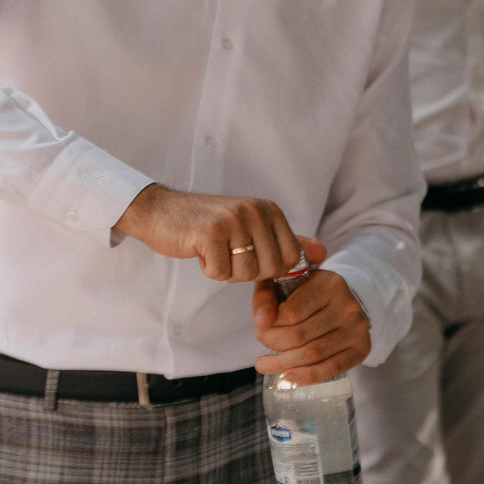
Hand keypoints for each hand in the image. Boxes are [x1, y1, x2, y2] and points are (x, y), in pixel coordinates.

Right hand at [114, 185, 301, 281]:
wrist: (160, 211)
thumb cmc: (208, 225)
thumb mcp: (252, 227)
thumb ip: (287, 241)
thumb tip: (323, 252)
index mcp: (270, 210)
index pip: (291, 259)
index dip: (270, 268)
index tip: (249, 255)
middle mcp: (256, 210)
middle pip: (269, 269)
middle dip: (248, 271)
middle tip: (228, 253)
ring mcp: (233, 220)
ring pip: (246, 273)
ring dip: (227, 271)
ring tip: (214, 249)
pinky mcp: (210, 233)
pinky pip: (221, 273)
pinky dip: (209, 269)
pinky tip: (200, 250)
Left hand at [252, 235, 370, 382]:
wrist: (343, 304)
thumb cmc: (308, 295)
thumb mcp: (284, 284)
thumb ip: (266, 297)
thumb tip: (261, 322)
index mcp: (328, 284)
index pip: (291, 313)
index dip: (269, 326)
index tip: (260, 329)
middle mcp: (347, 305)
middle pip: (300, 335)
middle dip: (274, 345)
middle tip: (262, 347)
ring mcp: (357, 329)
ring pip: (313, 354)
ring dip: (283, 364)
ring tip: (264, 366)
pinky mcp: (362, 348)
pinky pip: (332, 368)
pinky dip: (307, 376)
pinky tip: (289, 376)